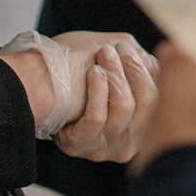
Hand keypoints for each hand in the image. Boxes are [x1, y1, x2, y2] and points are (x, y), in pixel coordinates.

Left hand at [49, 33, 160, 161]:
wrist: (34, 95)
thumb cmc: (76, 80)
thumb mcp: (116, 73)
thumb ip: (140, 67)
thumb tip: (160, 60)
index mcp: (145, 125)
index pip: (161, 97)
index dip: (151, 72)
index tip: (136, 49)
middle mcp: (131, 141)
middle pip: (148, 101)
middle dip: (135, 70)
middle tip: (120, 48)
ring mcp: (107, 147)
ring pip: (124, 107)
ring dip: (116, 76)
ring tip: (104, 55)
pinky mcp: (82, 145)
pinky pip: (97, 118)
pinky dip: (97, 92)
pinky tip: (94, 73)